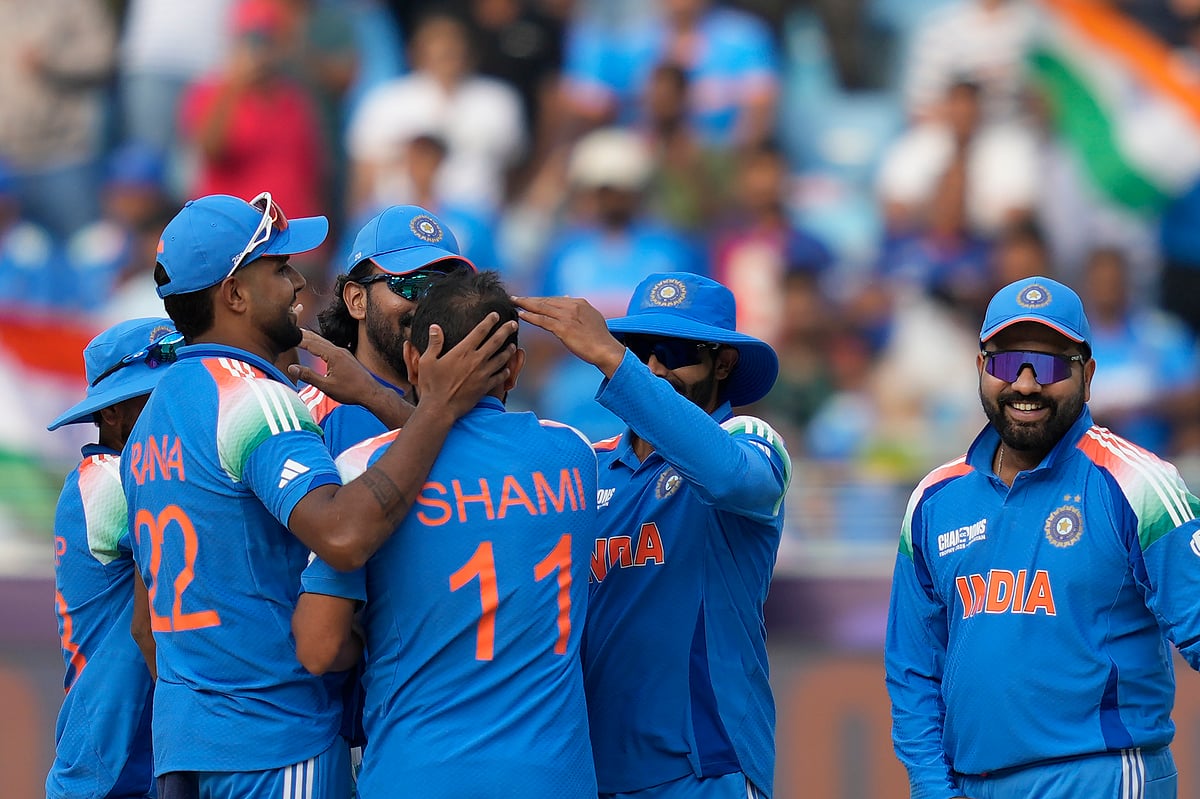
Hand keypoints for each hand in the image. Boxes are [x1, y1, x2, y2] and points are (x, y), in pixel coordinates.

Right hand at [289, 328, 386, 406]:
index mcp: (333, 355)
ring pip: (325, 343)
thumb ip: (308, 376)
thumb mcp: (326, 386)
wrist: (371, 393)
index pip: (311, 344)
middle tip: (291, 330)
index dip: (298, 340)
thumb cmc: (351, 391)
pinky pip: (330, 347)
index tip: (286, 336)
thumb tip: (291, 368)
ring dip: (312, 339)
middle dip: (304, 335)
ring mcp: (344, 353)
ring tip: (302, 336)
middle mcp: (339, 351)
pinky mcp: (347, 358)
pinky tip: (318, 348)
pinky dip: (320, 345)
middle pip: (318, 340)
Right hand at [414, 314, 517, 418]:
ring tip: (513, 345)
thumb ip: (434, 343)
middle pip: (496, 341)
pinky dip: (505, 371)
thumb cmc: (431, 384)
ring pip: (501, 358)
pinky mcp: (485, 387)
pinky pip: (500, 377)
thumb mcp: (427, 361)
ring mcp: (483, 374)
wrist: (440, 408)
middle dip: (506, 330)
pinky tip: (507, 369)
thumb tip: (435, 327)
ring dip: (508, 350)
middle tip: (513, 324)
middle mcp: (476, 360)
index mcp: (463, 351)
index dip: (489, 321)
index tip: (495, 315)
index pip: (480, 331)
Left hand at [512, 295, 626, 378]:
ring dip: (526, 304)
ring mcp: (567, 316)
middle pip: (546, 300)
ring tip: (514, 302)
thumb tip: (566, 297)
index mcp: (579, 302)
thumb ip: (578, 308)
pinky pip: (543, 320)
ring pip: (542, 307)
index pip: (555, 299)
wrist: (606, 349)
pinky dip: (531, 317)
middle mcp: (573, 306)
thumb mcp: (591, 317)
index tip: (529, 300)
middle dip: (529, 299)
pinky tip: (521, 315)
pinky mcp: (563, 328)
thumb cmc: (599, 338)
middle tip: (515, 297)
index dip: (540, 300)